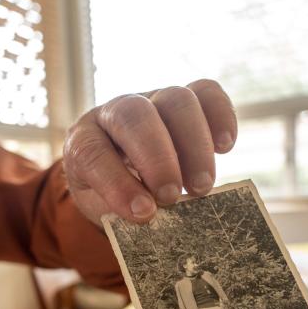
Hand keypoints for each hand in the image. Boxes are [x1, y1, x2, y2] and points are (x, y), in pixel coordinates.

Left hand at [63, 79, 236, 223]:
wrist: (118, 174)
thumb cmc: (108, 195)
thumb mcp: (102, 208)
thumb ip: (121, 211)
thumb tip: (156, 216)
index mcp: (82, 139)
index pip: (92, 152)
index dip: (116, 183)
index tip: (143, 213)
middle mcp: (113, 111)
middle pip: (134, 116)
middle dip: (156, 159)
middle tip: (172, 198)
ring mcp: (150, 99)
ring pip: (175, 100)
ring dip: (193, 145)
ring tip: (201, 187)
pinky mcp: (184, 98)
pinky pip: (206, 92)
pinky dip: (220, 116)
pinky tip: (224, 148)